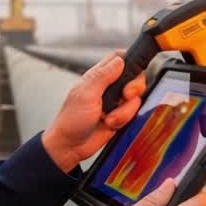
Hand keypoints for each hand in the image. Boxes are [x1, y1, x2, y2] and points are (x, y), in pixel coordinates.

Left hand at [42, 52, 144, 171]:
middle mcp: (109, 87)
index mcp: (98, 77)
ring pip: (135, 98)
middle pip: (135, 78)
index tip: (133, 72)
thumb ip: (103, 76)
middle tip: (124, 96)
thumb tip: (119, 60)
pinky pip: (133, 113)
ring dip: (124, 111)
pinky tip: (110, 124)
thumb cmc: (71, 120)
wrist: (70, 147)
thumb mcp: (86, 95)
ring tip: (108, 118)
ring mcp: (115, 102)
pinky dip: (124, 120)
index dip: (130, 61)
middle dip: (134, 88)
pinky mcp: (120, 116)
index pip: (119, 58)